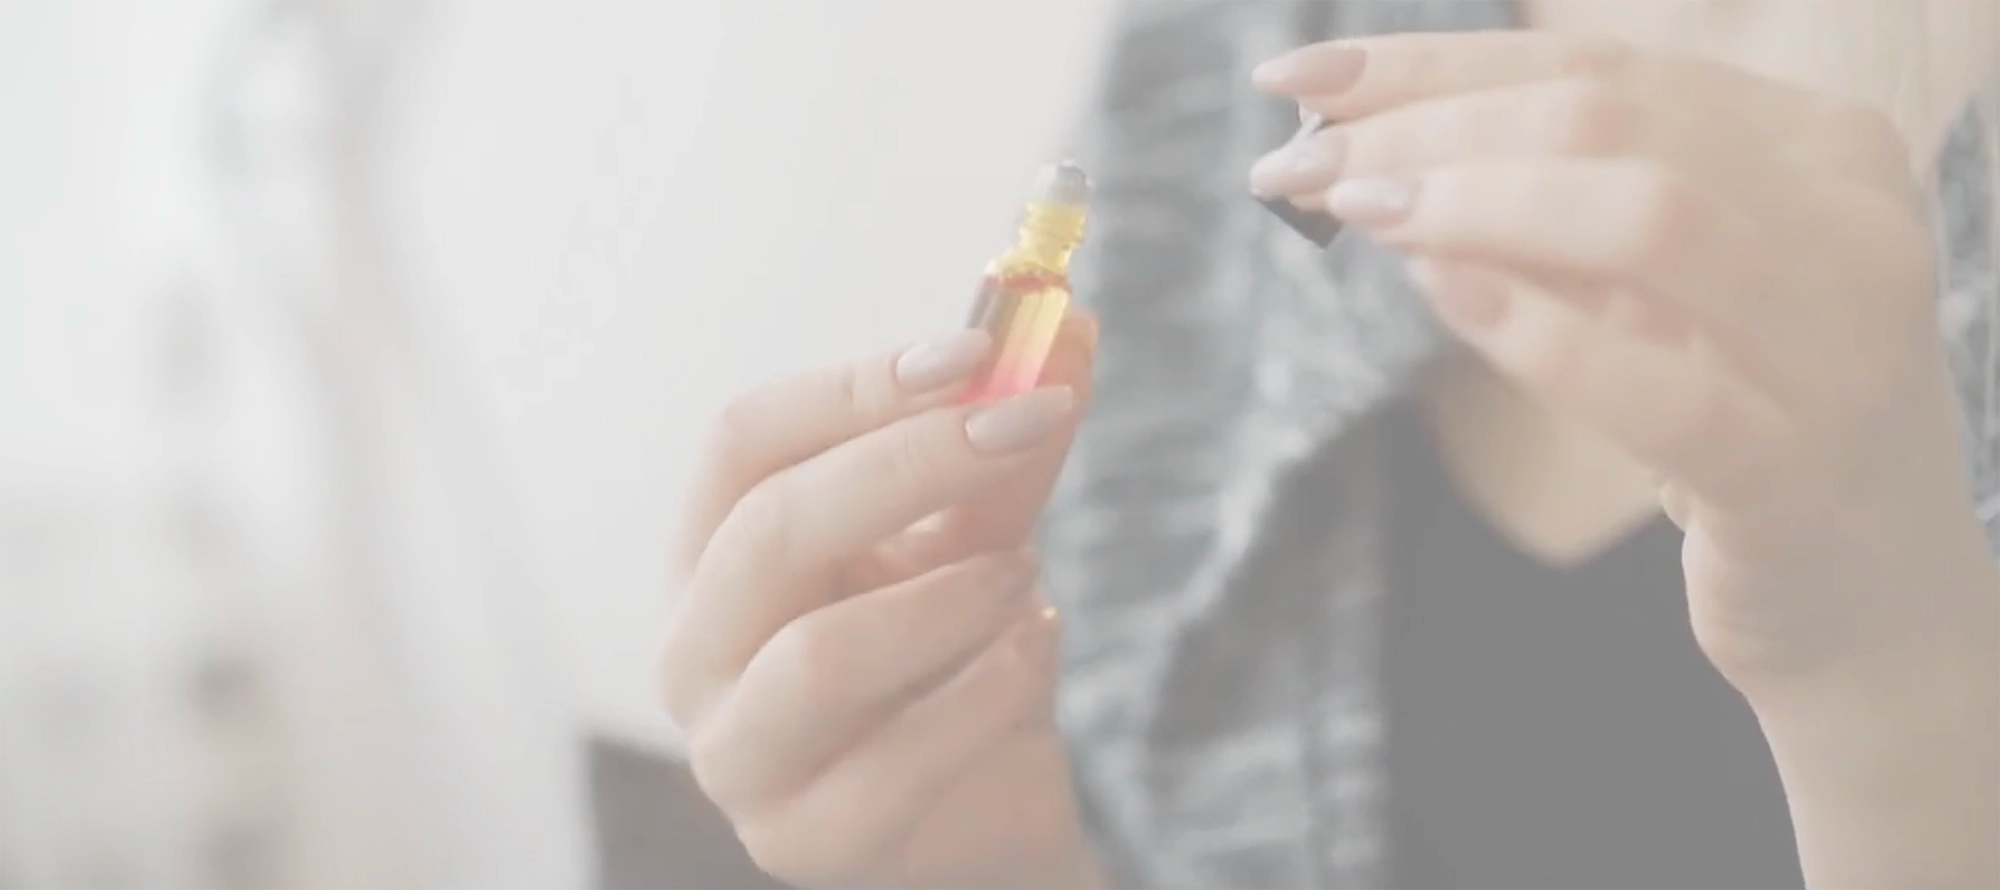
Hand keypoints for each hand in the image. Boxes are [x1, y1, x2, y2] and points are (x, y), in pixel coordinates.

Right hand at [659, 316, 1101, 889]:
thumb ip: (1006, 447)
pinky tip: (1035, 652)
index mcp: (715, 554)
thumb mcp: (978, 539)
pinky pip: (897, 761)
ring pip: (821, 655)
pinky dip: (987, 694)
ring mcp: (737, 756)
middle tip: (1027, 424)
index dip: (857, 387)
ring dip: (948, 597)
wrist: (986, 812)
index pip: (742, 441)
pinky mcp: (803, 842)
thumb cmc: (953, 662)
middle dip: (910, 464)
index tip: (978, 352)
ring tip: (1028, 576)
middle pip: (769, 529)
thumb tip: (1071, 329)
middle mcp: (697, 651)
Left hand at [1249, 32, 1999, 692]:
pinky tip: (1435, 289)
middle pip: (1604, 123)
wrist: (1867, 588)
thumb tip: (1374, 143)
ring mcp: (1841, 345)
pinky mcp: (1797, 470)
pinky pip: (1659, 386)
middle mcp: (1851, 222)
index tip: (1297, 82)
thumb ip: (1557, 206)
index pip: (1596, 70)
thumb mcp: (1659, 288)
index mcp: (1819, 147)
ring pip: (1644, 218)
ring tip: (1349, 209)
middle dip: (1423, 128)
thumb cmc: (1741, 408)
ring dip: (1467, 200)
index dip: (1431, 65)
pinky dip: (1536, 328)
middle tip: (1293, 165)